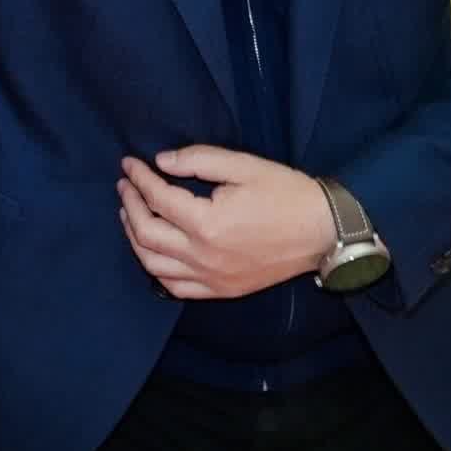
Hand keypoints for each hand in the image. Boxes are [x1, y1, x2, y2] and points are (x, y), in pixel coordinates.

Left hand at [119, 146, 332, 298]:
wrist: (325, 232)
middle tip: (126, 186)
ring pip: (154, 265)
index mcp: (207, 223)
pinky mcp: (223, 290)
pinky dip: (157, 270)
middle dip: (130, 206)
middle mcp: (203, 256)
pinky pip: (177, 288)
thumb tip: (160, 162)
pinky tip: (155, 251)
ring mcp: (212, 278)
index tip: (129, 164)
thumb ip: (198, 160)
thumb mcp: (244, 165)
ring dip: (135, 239)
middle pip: (145, 234)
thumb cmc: (288, 194)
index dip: (139, 179)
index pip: (157, 199)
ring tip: (131, 215)